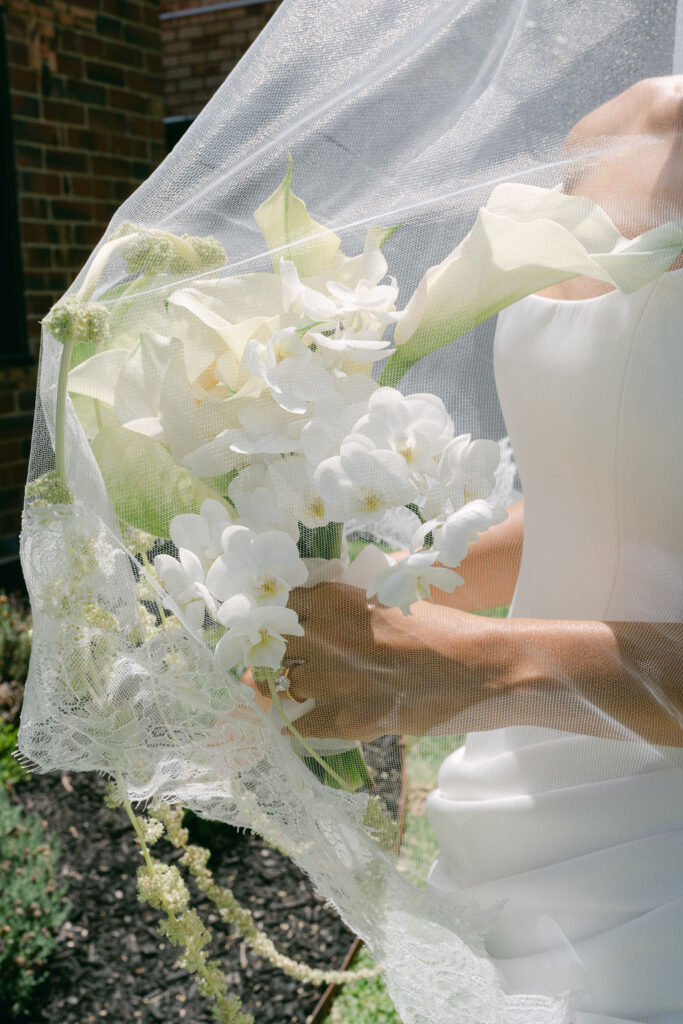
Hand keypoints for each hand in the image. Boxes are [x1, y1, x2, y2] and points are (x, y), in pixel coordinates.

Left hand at [256, 582, 493, 739]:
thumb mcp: (388, 601)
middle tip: (278, 662)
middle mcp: (327, 637)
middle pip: (273, 648)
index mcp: (335, 599)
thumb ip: (349, 608)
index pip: (278, 606)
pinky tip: (294, 724)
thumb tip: (314, 620)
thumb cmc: (443, 629)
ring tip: (294, 692)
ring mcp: (336, 680)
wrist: (483, 667)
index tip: (274, 629)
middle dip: (274, 655)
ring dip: (290, 689)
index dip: (272, 619)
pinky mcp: (350, 718)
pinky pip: (303, 726)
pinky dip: (297, 726)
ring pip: (286, 687)